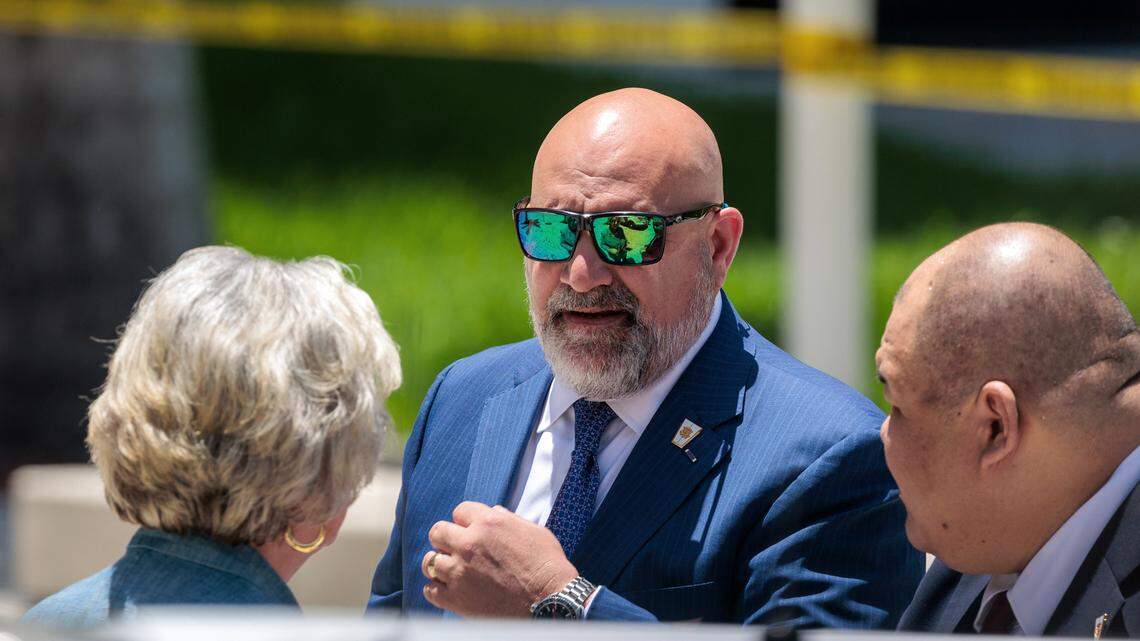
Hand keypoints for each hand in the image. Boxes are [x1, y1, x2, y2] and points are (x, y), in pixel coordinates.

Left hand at [421, 501, 578, 616]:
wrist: (550, 601)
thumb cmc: (547, 565)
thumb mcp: (533, 531)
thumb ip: (508, 519)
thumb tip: (493, 513)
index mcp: (489, 522)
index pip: (459, 511)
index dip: (465, 521)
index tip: (470, 530)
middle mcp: (469, 543)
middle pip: (438, 532)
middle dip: (446, 538)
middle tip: (455, 548)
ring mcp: (459, 572)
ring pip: (429, 561)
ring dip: (440, 564)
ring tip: (450, 570)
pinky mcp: (456, 599)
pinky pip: (430, 591)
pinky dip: (437, 590)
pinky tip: (448, 590)